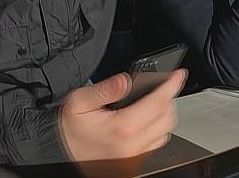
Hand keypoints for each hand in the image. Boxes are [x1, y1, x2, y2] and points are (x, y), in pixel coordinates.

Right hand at [61, 71, 186, 175]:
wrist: (60, 153)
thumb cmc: (69, 129)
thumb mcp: (80, 101)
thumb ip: (105, 89)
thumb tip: (125, 79)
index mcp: (122, 127)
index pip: (157, 102)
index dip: (171, 86)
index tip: (178, 75)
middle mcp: (133, 145)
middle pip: (167, 118)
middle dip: (169, 99)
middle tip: (163, 86)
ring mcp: (135, 157)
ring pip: (165, 133)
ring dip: (165, 115)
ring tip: (156, 102)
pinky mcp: (133, 164)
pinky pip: (154, 146)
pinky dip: (157, 131)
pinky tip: (146, 122)